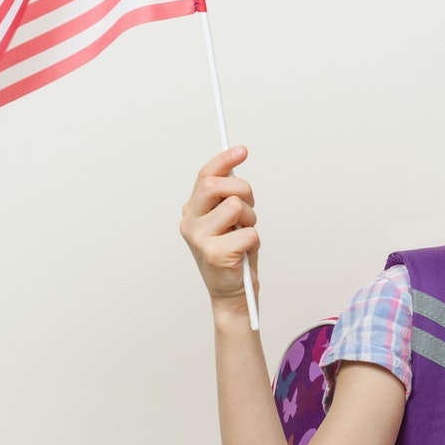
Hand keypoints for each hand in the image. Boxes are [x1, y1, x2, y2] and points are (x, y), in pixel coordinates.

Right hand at [179, 144, 258, 307]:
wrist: (232, 293)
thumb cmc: (233, 255)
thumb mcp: (228, 221)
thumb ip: (226, 196)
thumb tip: (233, 165)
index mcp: (192, 211)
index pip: (205, 176)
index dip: (224, 160)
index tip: (242, 150)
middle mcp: (190, 222)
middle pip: (215, 186)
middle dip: (242, 189)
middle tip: (249, 204)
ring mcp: (200, 239)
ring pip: (234, 206)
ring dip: (250, 218)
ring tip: (245, 233)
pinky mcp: (215, 254)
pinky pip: (248, 232)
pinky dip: (254, 240)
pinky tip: (245, 252)